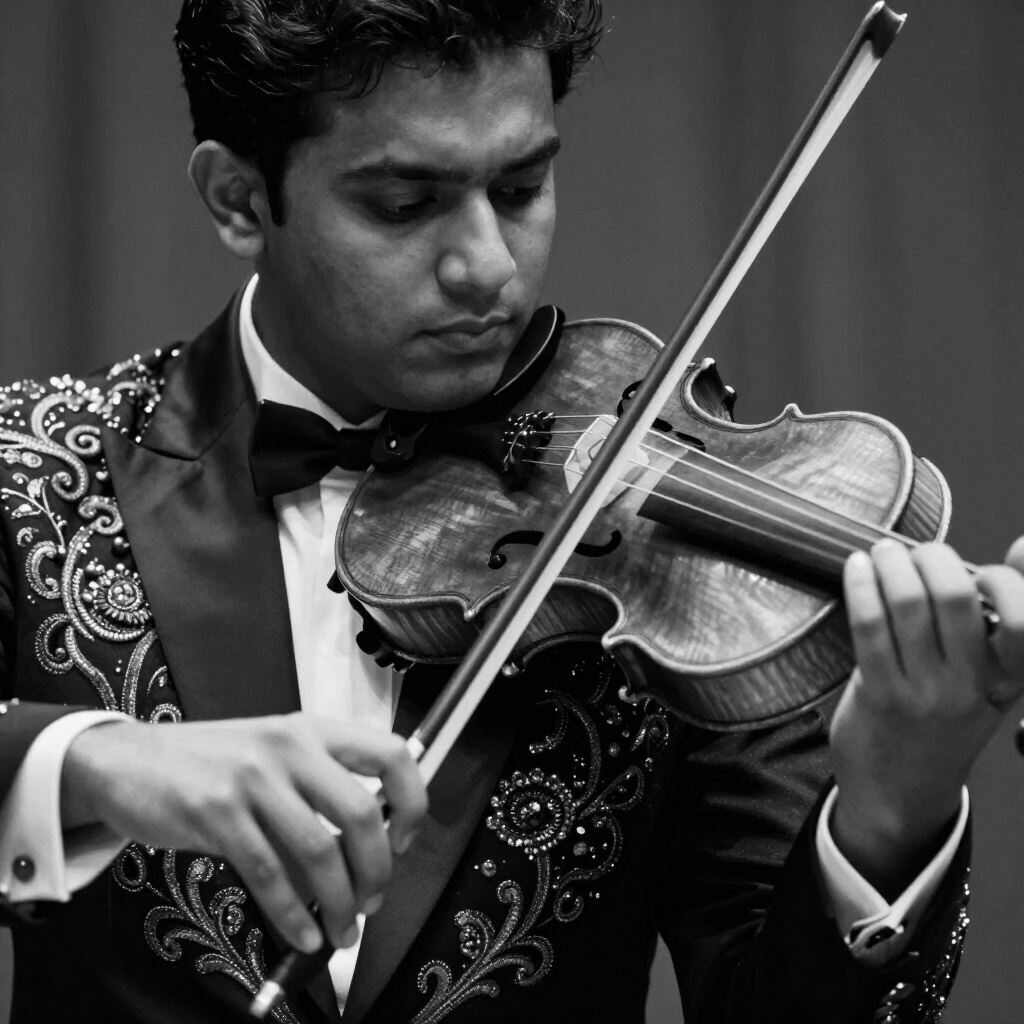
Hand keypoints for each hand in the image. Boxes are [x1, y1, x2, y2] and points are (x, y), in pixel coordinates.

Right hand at [60, 713, 427, 955]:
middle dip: (377, 869)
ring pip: (318, 849)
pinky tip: (302, 932)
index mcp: (311, 730)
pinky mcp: (216, 812)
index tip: (404, 840)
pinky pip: (269, 873)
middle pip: (362, 811)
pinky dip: (294, 913)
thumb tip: (359, 855)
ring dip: (338, 902)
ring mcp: (252, 777)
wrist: (125, 760)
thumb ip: (314, 794)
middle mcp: (288, 747)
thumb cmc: (206, 762)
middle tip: (373, 901)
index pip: (390, 753)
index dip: (411, 801)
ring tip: (340, 930)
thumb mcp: (270, 759)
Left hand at [829, 538, 1023, 896]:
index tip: (982, 567)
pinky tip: (856, 569)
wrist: (900, 796)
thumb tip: (1014, 553)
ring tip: (881, 553)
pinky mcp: (879, 695)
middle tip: (916, 551)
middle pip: (954, 596)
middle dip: (931, 556)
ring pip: (907, 604)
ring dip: (889, 564)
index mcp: (1007, 680)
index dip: (1006, 580)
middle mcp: (971, 687)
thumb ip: (994, 627)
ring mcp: (924, 693)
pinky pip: (868, 625)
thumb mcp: (984, 684)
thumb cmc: (938, 727)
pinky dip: (860, 586)